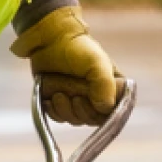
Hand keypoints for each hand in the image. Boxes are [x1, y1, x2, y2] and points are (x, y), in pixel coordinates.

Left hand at [11, 6, 121, 125]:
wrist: (49, 41)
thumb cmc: (77, 48)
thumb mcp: (97, 63)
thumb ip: (105, 85)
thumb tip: (106, 108)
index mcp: (112, 88)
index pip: (111, 113)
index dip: (98, 113)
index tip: (85, 100)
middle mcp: (97, 96)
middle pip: (92, 120)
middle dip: (80, 111)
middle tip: (73, 97)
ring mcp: (78, 100)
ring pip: (75, 120)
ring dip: (65, 110)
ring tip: (59, 94)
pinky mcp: (61, 102)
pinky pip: (60, 117)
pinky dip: (55, 111)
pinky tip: (51, 99)